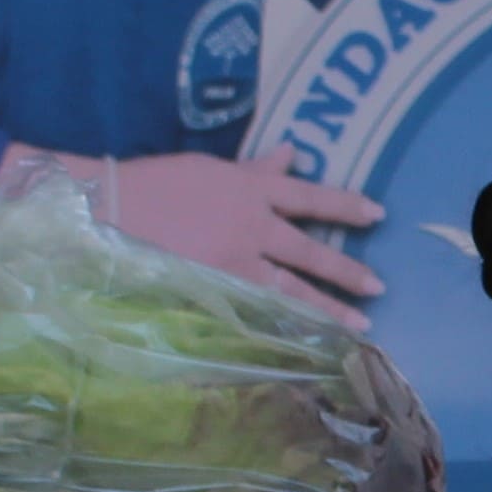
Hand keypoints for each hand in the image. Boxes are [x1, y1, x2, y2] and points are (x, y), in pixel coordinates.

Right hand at [0, 142, 385, 323]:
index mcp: (252, 188)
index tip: (378, 214)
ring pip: (293, 288)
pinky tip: (308, 338)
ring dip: (329, 307)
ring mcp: (236, 260)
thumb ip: (256, 169)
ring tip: (360, 324)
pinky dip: (287, 323)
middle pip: (311, 251)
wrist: (112, 205)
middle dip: (347, 271)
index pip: (312, 197)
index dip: (347, 205)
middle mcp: (253, 224)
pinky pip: (261, 308)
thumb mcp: (212, 168)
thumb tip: (293, 154)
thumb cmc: (158, 182)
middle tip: (379, 286)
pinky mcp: (215, 287)